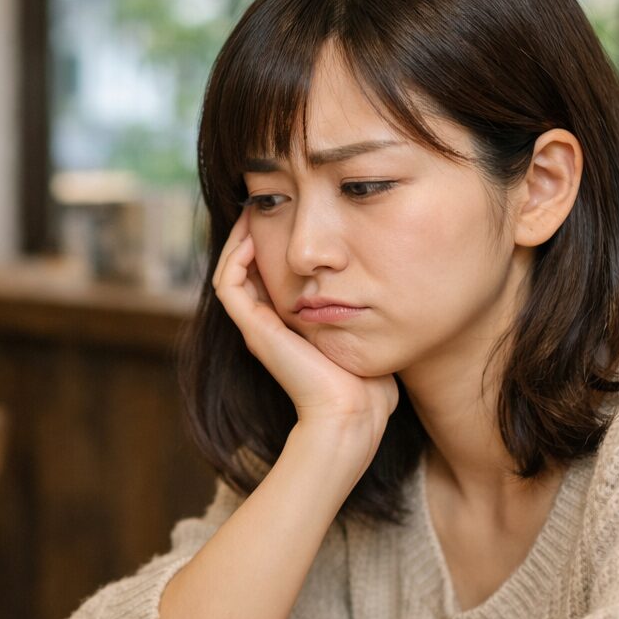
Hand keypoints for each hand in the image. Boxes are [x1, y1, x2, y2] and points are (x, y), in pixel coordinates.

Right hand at [212, 216, 396, 431]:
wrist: (353, 414)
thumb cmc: (369, 386)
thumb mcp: (367, 335)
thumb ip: (367, 313)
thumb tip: (389, 288)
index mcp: (290, 327)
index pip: (268, 277)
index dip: (271, 245)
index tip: (287, 216)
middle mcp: (269, 326)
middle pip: (245, 271)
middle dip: (252, 234)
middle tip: (265, 204)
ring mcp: (259, 329)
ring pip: (230, 273)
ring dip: (238, 240)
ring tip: (253, 211)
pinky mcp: (256, 330)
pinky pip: (229, 285)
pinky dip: (235, 258)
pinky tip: (255, 235)